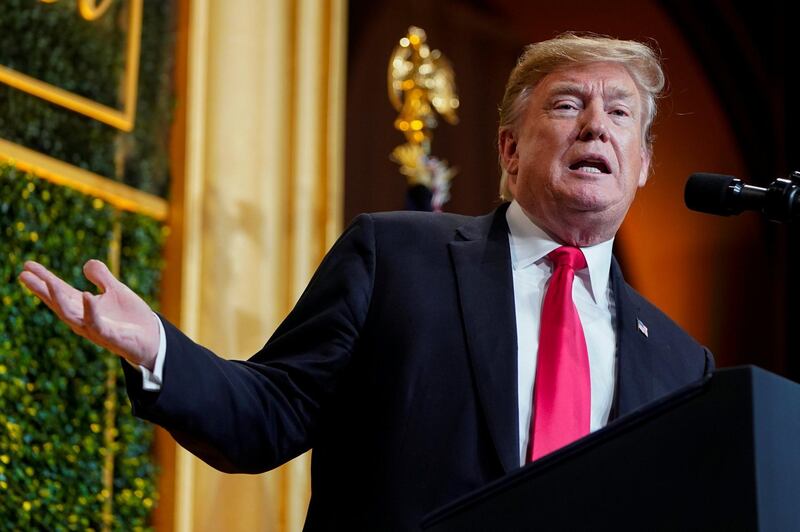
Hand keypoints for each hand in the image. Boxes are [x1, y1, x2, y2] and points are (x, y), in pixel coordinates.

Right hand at [18, 259, 159, 369]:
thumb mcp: (116, 290)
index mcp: (83, 307)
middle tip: (23, 274)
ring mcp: (95, 329)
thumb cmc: (131, 317)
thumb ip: (102, 277)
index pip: (60, 291)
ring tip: (49, 282)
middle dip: (42, 289)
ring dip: (59, 299)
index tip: (27, 265)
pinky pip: (97, 324)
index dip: (44, 279)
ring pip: (71, 315)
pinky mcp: (110, 337)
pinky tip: (87, 295)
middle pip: (58, 303)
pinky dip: (91, 310)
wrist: (152, 338)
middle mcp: (83, 319)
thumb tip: (86, 264)